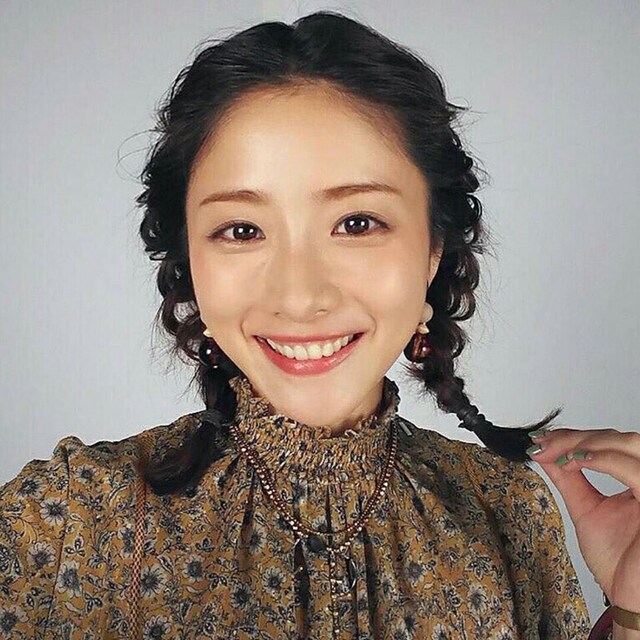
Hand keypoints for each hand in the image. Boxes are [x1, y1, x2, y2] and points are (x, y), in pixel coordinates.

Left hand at [527, 427, 639, 613]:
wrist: (631, 599)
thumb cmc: (619, 563)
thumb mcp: (586, 510)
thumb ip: (569, 480)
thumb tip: (543, 451)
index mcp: (638, 480)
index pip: (609, 443)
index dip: (574, 436)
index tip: (541, 440)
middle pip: (618, 438)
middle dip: (575, 436)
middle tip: (543, 444)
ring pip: (629, 444)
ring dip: (586, 443)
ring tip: (555, 452)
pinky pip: (635, 471)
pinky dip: (602, 459)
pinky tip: (575, 461)